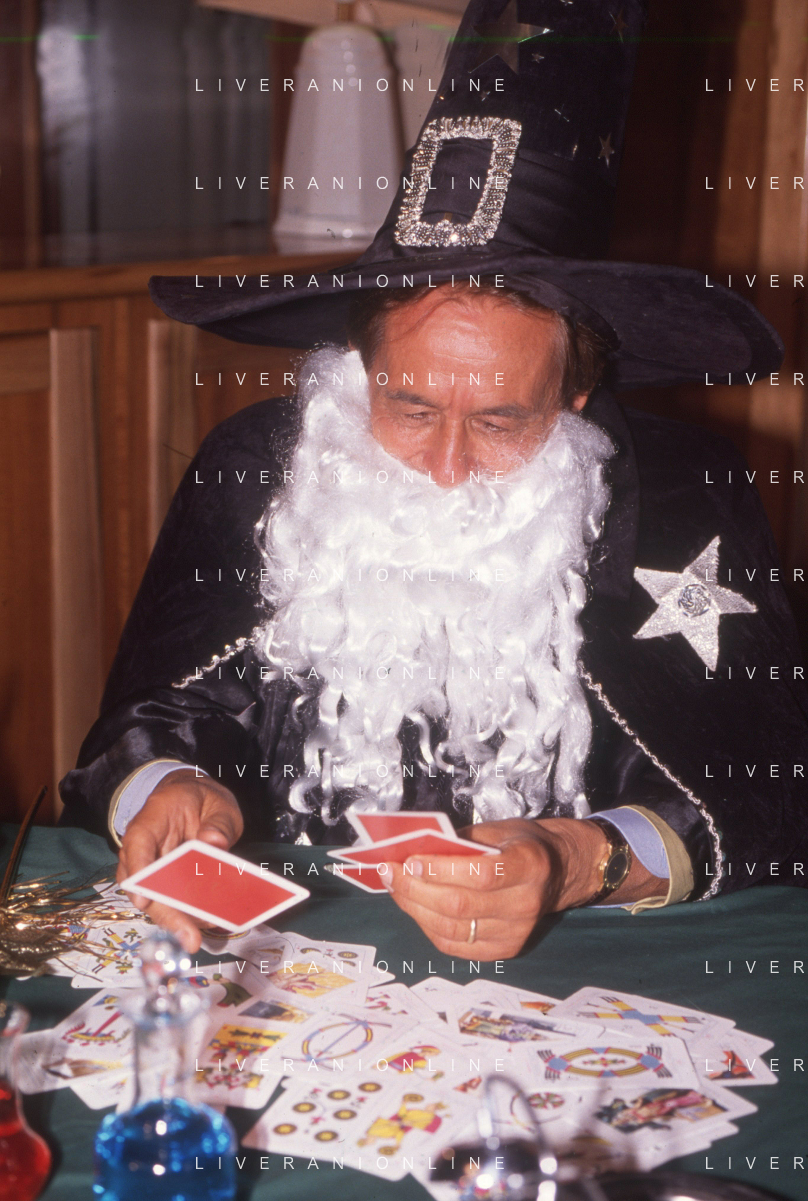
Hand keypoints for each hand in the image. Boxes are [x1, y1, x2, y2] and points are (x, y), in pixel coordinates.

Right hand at [116, 769, 242, 952]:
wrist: (192, 798)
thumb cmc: (200, 799)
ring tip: (204, 934)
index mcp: (152, 819)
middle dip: (165, 913)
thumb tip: (214, 842)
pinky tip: (208, 923)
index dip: (138, 871)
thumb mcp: (217, 802)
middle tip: (188, 938)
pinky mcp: (163, 882)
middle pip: (144, 884)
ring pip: (155, 899)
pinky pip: (170, 901)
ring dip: (177, 919)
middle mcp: (143, 848)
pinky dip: (187, 914)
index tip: (144, 898)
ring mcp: (150, 867)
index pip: (137, 843)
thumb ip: (218, 822)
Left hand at [384, 817, 666, 960]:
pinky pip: (456, 945)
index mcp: (529, 865)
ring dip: (415, 908)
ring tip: (394, 888)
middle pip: (459, 905)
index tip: (409, 860)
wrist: (560, 871)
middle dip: (415, 889)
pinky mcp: (506, 950)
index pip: (479, 874)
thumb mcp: (497, 830)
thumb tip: (411, 852)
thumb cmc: (521, 844)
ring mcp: (517, 932)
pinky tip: (414, 907)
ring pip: (452, 929)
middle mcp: (526, 903)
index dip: (439, 870)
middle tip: (388, 872)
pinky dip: (428, 927)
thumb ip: (459, 842)